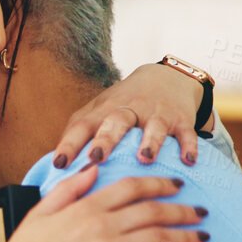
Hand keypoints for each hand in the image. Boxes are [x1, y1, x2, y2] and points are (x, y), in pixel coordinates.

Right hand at [0, 166, 204, 241]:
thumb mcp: (40, 212)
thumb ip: (69, 189)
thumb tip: (93, 169)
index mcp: (84, 206)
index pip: (132, 188)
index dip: (160, 185)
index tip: (178, 186)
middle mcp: (100, 225)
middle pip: (153, 211)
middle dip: (182, 210)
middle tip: (201, 212)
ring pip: (158, 238)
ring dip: (185, 236)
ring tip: (202, 237)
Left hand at [49, 63, 208, 168]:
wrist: (165, 77)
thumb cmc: (123, 104)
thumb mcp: (98, 111)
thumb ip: (77, 133)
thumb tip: (52, 163)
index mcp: (104, 112)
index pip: (82, 126)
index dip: (69, 144)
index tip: (59, 163)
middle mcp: (129, 110)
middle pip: (115, 122)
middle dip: (106, 140)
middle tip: (96, 158)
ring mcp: (156, 114)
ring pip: (153, 127)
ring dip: (150, 142)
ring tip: (145, 158)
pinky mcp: (180, 120)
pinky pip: (186, 133)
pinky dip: (189, 146)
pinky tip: (188, 161)